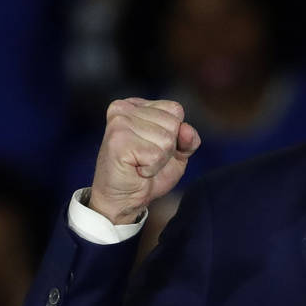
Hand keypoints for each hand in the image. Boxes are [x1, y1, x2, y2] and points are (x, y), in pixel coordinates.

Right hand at [88, 98, 199, 224]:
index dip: (175, 135)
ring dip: (159, 160)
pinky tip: (135, 170)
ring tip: (140, 164)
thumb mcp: (176, 153)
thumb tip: (185, 129)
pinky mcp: (117, 140)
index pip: (175, 109)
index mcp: (137, 105)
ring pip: (166, 140)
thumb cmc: (147, 174)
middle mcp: (124, 108)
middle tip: (145, 158)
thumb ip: (188, 138)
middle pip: (173, 123)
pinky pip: (155, 155)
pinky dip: (151, 169)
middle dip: (167, 148)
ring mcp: (119, 122)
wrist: (123, 200)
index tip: (154, 146)